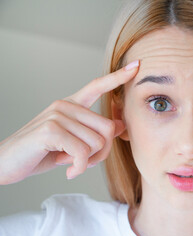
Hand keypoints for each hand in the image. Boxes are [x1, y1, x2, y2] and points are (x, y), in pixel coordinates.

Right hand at [0, 60, 139, 183]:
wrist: (5, 162)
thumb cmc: (41, 152)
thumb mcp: (72, 141)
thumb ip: (94, 132)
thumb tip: (120, 125)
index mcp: (71, 105)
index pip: (98, 86)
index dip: (118, 77)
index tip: (136, 66)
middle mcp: (65, 105)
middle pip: (108, 128)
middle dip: (102, 152)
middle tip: (85, 161)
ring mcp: (57, 115)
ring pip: (97, 143)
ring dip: (89, 162)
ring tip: (71, 163)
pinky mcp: (51, 130)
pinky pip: (83, 152)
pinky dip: (80, 167)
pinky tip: (68, 170)